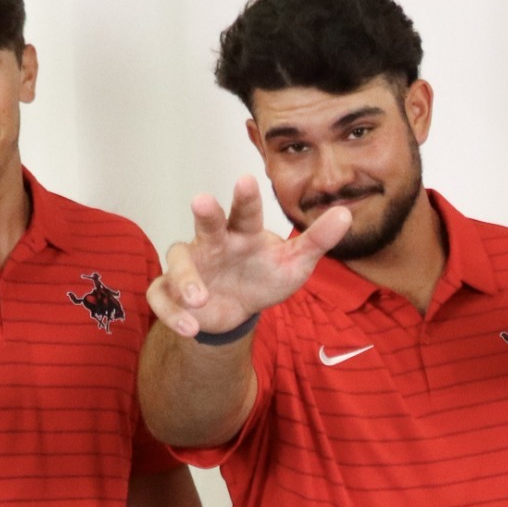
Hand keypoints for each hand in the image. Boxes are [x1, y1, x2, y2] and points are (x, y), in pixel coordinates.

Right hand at [148, 175, 351, 336]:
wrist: (239, 309)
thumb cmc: (264, 275)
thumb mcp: (295, 263)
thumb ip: (318, 239)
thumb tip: (347, 212)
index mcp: (242, 233)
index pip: (244, 211)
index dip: (245, 196)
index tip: (246, 178)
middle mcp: (212, 243)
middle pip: (206, 223)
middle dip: (205, 213)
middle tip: (202, 200)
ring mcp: (189, 265)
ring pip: (176, 261)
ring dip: (185, 279)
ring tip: (200, 300)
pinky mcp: (170, 290)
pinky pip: (160, 297)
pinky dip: (171, 314)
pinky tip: (189, 328)